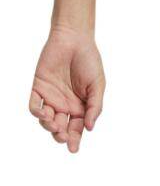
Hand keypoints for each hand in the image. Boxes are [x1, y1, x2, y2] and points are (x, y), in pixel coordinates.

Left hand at [28, 25, 104, 152]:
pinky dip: (37, 113)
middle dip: (60, 135)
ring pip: (46, 120)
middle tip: (62, 135)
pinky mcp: (38, 89)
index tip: (73, 148)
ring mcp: (50, 97)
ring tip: (54, 123)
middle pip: (60, 128)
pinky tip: (44, 113)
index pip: (76, 127)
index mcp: (80, 104)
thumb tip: (90, 128)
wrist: (74, 39)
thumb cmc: (89, 59)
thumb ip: (94, 105)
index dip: (74, 139)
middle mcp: (65, 104)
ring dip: (48, 126)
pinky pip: (34, 106)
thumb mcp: (98, 83)